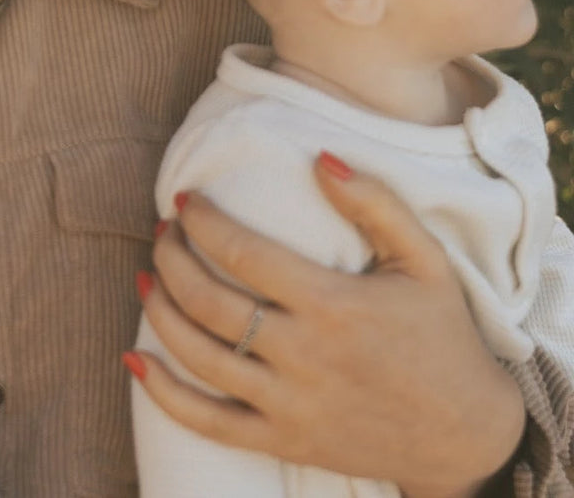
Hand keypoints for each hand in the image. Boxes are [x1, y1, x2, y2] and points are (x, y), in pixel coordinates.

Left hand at [131, 156, 524, 497]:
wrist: (464, 433)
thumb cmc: (441, 335)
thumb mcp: (423, 259)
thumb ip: (374, 202)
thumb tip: (320, 157)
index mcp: (333, 304)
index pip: (244, 253)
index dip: (203, 221)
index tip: (185, 200)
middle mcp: (303, 356)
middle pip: (209, 302)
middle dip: (172, 259)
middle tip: (161, 232)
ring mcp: (290, 405)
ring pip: (200, 358)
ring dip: (160, 312)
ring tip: (145, 276)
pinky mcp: (284, 442)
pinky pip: (209, 423)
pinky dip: (163, 394)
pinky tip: (135, 358)